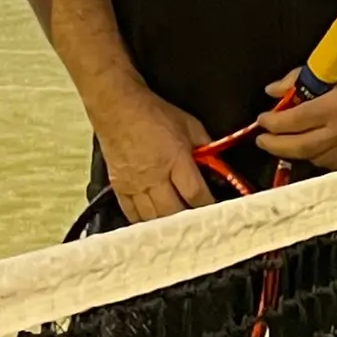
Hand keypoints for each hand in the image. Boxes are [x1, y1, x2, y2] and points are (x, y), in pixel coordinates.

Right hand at [96, 83, 226, 223]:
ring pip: (153, 218)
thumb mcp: (190, 124)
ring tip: (179, 229)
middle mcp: (155, 177)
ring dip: (167, 225)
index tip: (217, 211)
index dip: (208, 206)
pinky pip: (132, 214)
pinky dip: (144, 222)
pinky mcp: (119, 187)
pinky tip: (154, 225)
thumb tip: (219, 164)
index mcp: (175, 160)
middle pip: (174, 212)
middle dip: (189, 220)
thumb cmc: (155, 114)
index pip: (195, 194)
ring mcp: (135, 185)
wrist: (118, 108)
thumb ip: (206, 146)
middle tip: (199, 224)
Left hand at [250, 56, 336, 172]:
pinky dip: (315, 156)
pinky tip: (310, 145)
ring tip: (285, 140)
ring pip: (313, 158)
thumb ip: (299, 78)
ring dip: (295, 151)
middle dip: (275, 145)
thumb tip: (273, 92)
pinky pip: (330, 163)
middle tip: (262, 140)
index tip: (262, 120)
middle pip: (299, 147)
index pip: (294, 121)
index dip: (273, 123)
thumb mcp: (334, 66)